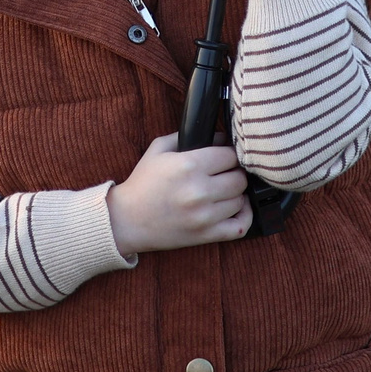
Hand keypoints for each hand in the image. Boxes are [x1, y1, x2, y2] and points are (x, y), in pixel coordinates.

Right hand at [109, 131, 250, 255]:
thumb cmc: (143, 183)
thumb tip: (220, 136)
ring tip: (223, 191)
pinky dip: (244, 217)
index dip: (229, 154)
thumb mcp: (158, 149)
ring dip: (235, 194)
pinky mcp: (206, 235)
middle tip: (224, 174)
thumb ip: (187, 136)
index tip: (223, 158)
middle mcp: (199, 191)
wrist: (126, 220)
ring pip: (241, 199)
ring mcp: (204, 216)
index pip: (230, 155)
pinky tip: (236, 209)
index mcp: (189, 165)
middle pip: (240, 178)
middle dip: (234, 173)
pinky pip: (240, 227)